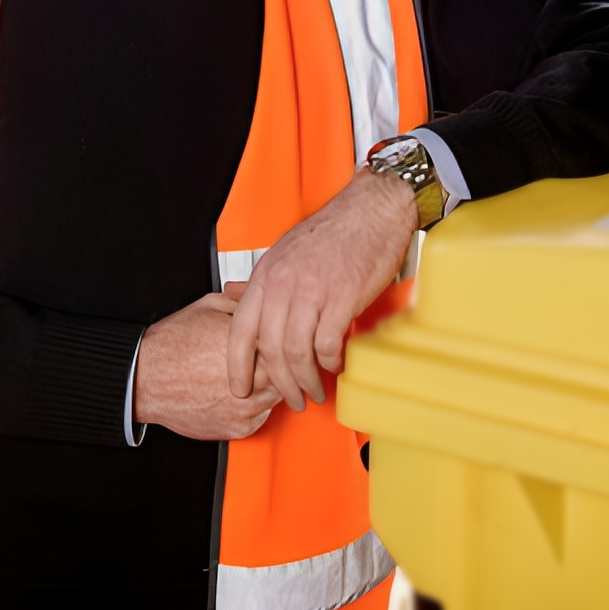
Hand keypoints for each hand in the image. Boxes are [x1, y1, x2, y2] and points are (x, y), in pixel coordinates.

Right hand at [132, 293, 278, 440]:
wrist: (145, 378)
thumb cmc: (172, 344)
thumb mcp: (209, 306)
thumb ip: (243, 300)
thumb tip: (260, 295)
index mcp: (253, 348)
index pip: (290, 344)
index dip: (287, 339)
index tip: (283, 336)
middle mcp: (256, 381)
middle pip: (291, 374)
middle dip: (284, 365)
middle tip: (270, 357)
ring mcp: (248, 408)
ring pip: (280, 397)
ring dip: (271, 387)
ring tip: (252, 375)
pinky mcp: (239, 427)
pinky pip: (262, 417)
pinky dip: (256, 407)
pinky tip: (239, 392)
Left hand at [226, 172, 418, 412]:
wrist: (371, 210)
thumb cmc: (332, 233)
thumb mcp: (285, 254)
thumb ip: (268, 285)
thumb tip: (244, 307)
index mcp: (267, 275)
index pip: (240, 329)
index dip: (237, 365)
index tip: (240, 388)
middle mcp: (284, 284)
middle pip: (270, 348)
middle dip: (279, 383)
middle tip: (289, 399)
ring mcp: (313, 291)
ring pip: (297, 351)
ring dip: (306, 379)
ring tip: (314, 390)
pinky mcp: (343, 297)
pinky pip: (328, 342)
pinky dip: (330, 361)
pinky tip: (334, 364)